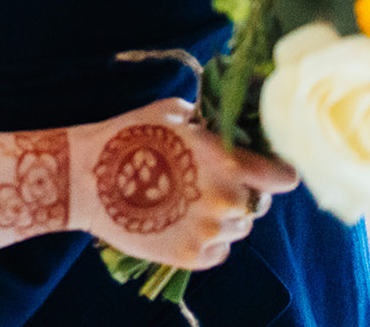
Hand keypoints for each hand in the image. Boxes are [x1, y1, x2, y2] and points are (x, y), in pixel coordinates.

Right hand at [69, 99, 296, 270]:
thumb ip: (210, 123)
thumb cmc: (128, 135)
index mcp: (229, 162)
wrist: (85, 178)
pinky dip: (207, 241)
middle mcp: (228, 200)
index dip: (277, 174)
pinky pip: (219, 252)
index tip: (267, 172)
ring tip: (188, 203)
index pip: (284, 178)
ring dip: (222, 218)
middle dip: (242, 195)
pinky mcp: (192, 257)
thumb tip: (227, 126)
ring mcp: (211, 232)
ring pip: (237, 229)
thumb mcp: (172, 113)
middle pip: (258, 206)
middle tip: (212, 185)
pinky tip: (181, 223)